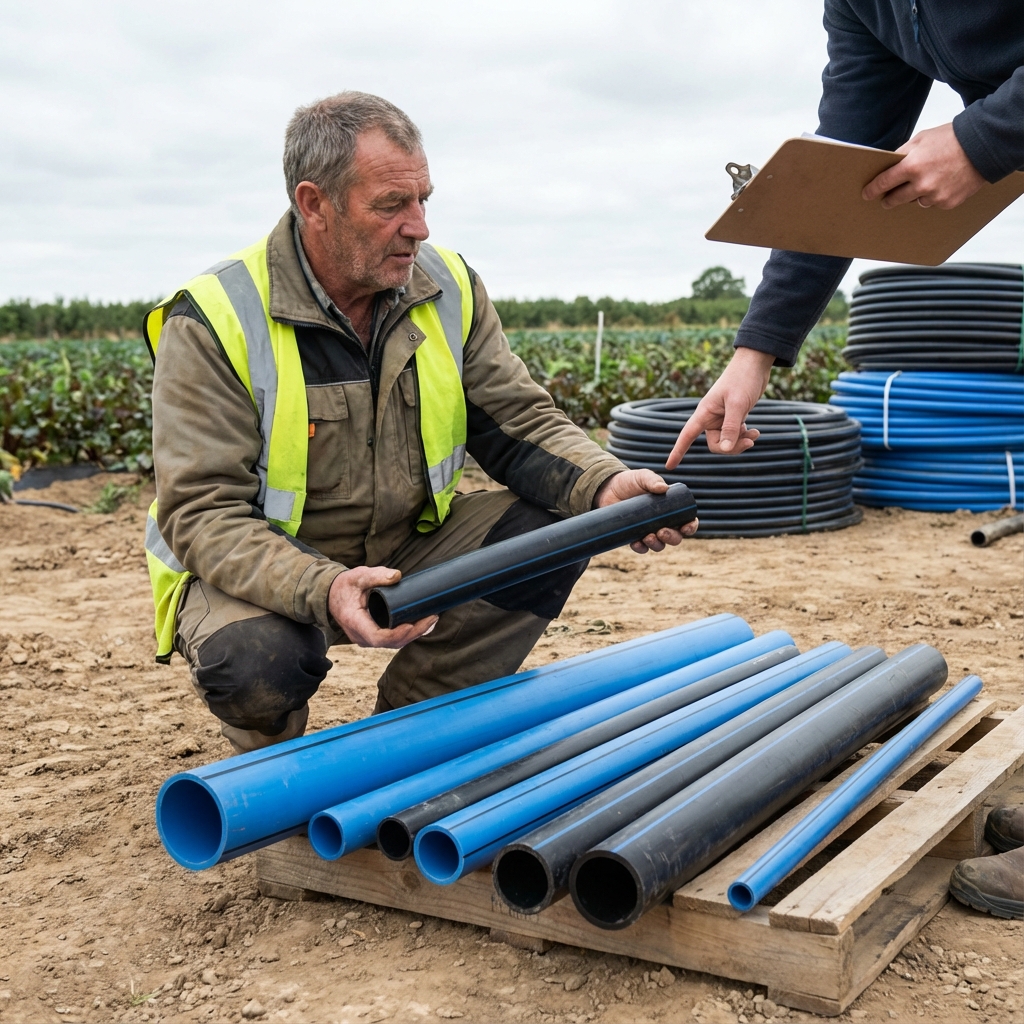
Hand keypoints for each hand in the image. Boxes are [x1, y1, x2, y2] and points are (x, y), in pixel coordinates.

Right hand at [328, 566, 437, 648]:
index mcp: (355, 622)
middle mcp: (361, 636)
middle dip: (413, 633)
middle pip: (390, 642)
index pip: (378, 637)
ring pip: (393, 643)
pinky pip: (392, 639)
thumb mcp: (358, 576)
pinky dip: (408, 633)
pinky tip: (422, 623)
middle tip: (432, 618)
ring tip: (431, 619)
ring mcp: (368, 639)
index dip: (396, 634)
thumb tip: (397, 575)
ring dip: (414, 634)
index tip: (412, 624)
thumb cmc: (345, 586)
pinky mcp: (374, 636)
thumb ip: (376, 575)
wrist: (333, 595)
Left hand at [594, 468, 698, 552]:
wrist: (608, 488)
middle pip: (675, 538)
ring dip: (657, 544)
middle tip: (662, 531)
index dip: (690, 527)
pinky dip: (641, 548)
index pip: (686, 522)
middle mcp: (662, 523)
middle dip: (672, 538)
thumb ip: (653, 480)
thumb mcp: (643, 477)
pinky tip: (637, 543)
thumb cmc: (631, 482)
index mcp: (671, 510)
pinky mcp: (633, 536)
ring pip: (659, 545)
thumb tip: (663, 489)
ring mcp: (648, 531)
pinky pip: (641, 547)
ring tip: (649, 536)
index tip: (686, 527)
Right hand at [666, 347, 773, 467]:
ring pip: (727, 441)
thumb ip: (731, 427)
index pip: (686, 435)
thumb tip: (726, 449)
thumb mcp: (738, 404)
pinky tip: (754, 431)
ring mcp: (722, 418)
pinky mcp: (733, 417)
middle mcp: (711, 417)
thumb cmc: (743, 379)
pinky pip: (734, 434)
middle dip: (732, 447)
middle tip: (749, 442)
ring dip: (741, 442)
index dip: (678, 451)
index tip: (669, 466)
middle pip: (716, 445)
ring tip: (755, 434)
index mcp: (705, 413)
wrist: (754, 363)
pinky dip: (745, 436)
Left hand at [862, 122, 984, 209]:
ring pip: (915, 201)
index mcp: (912, 165)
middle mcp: (922, 184)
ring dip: (916, 195)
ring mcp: (935, 196)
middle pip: (895, 199)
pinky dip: (934, 196)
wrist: (984, 145)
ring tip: (928, 181)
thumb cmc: (952, 138)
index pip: (884, 183)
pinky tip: (942, 183)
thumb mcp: (922, 138)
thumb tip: (887, 166)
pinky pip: (933, 204)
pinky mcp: (948, 203)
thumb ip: (902, 153)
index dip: (872, 190)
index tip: (866, 195)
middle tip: (886, 198)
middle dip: (889, 198)